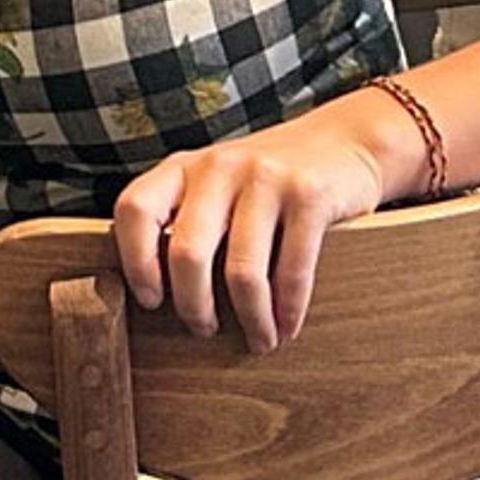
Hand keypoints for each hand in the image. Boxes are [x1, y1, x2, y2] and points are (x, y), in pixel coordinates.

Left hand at [111, 112, 389, 350]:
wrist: (343, 139)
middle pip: (187, 252)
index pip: (135, 209)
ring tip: (259, 340)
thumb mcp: (216, 183)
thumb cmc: (267, 179)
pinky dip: (289, 309)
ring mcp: (266, 178)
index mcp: (184, 167)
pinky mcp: (309, 195)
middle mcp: (219, 167)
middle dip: (194, 306)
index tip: (151, 300)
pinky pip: (293, 268)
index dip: (135, 261)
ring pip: (242, 270)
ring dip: (251, 319)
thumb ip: (186, 218)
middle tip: (204, 330)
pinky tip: (288, 326)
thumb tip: (157, 294)